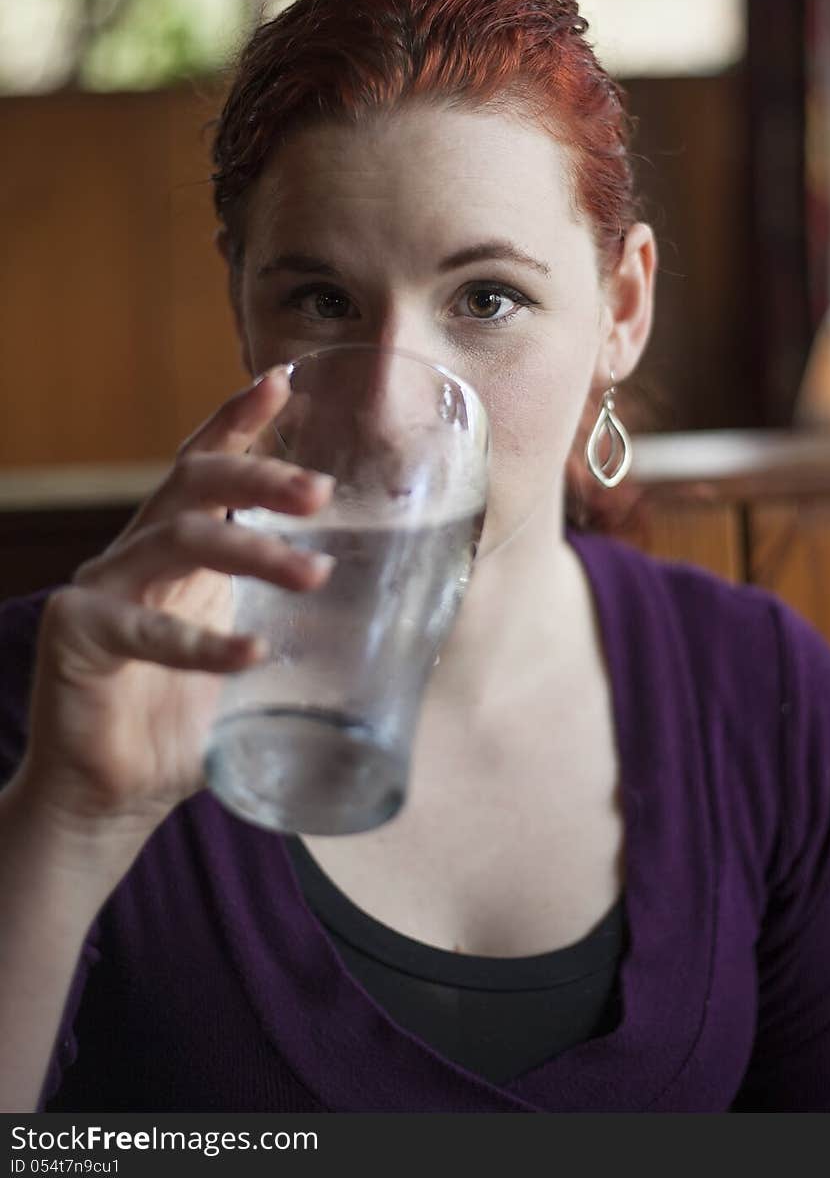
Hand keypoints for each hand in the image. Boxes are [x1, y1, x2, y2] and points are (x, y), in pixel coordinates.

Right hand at [17, 366, 334, 839]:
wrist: (116, 796)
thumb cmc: (189, 722)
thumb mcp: (255, 657)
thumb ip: (301, 631)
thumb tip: (404, 622)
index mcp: (183, 549)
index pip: (208, 466)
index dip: (239, 420)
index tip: (282, 380)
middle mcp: (141, 553)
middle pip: (193, 481)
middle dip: (259, 475)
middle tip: (322, 491)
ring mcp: (104, 587)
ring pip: (179, 539)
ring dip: (252, 550)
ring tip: (315, 574)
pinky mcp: (78, 634)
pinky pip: (143, 630)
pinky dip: (201, 643)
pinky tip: (252, 655)